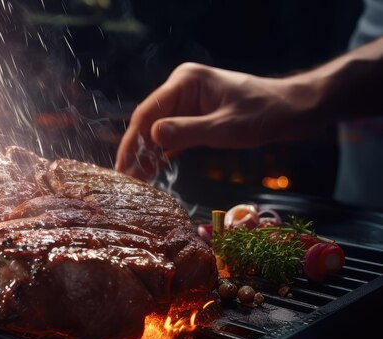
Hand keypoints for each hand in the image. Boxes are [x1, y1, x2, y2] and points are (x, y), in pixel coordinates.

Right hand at [115, 62, 319, 178]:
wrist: (293, 110)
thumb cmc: (263, 114)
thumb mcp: (224, 128)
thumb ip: (187, 132)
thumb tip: (152, 136)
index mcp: (185, 81)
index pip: (148, 112)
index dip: (132, 140)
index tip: (121, 165)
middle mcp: (182, 89)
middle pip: (149, 122)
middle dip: (136, 151)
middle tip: (123, 179)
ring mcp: (188, 103)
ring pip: (158, 131)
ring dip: (147, 155)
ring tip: (135, 181)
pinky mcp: (196, 117)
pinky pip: (173, 136)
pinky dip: (163, 154)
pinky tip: (152, 171)